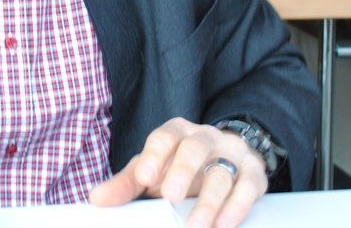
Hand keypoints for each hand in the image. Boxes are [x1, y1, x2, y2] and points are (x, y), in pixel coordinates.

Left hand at [89, 117, 267, 227]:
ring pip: (223, 173)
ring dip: (209, 201)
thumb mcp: (152, 169)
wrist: (228, 155)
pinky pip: (248, 187)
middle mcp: (206, 138)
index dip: (154, 155)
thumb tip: (96, 199)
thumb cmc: (180, 165)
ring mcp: (232, 154)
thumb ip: (126, 184)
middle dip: (182, 171)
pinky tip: (224, 223)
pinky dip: (237, 206)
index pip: (164, 137)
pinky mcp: (254, 174)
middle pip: (195, 149)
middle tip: (170, 196)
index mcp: (177, 132)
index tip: (143, 176)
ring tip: (196, 225)